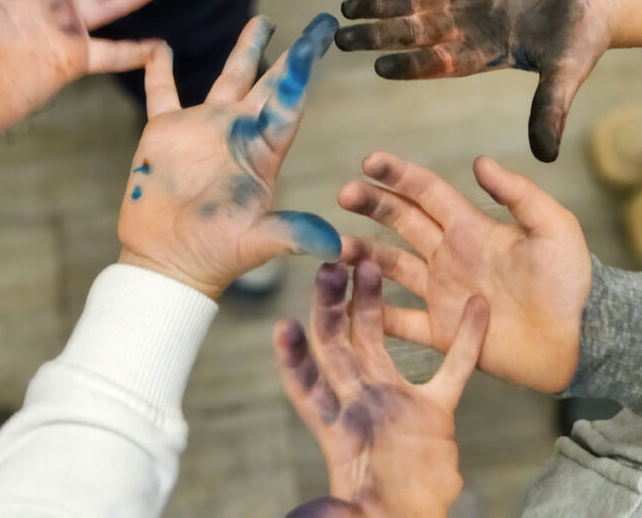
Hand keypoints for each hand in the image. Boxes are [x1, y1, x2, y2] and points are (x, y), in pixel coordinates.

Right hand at [118, 14, 341, 299]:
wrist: (167, 263)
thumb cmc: (215, 257)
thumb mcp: (257, 243)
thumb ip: (292, 235)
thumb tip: (334, 245)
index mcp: (264, 153)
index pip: (289, 102)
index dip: (303, 70)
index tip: (322, 39)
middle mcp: (239, 134)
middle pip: (271, 82)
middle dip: (293, 53)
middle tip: (320, 23)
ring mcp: (203, 129)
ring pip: (229, 77)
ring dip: (245, 49)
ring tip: (264, 20)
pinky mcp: (165, 133)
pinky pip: (162, 91)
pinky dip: (157, 68)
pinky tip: (158, 46)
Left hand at [275, 261, 488, 517]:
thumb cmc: (381, 517)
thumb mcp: (354, 515)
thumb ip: (333, 511)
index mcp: (334, 429)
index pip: (306, 386)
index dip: (293, 359)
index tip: (282, 326)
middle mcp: (358, 402)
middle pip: (336, 346)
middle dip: (329, 308)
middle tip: (327, 269)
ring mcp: (394, 400)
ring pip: (378, 339)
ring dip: (373, 303)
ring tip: (369, 265)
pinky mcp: (435, 408)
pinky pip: (453, 369)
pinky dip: (464, 340)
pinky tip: (476, 307)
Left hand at [336, 0, 616, 160]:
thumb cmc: (584, 35)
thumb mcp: (566, 73)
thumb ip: (550, 108)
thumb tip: (547, 157)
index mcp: (480, 55)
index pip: (434, 64)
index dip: (408, 66)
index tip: (379, 67)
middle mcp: (464, 27)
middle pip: (410, 34)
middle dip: (376, 35)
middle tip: (340, 39)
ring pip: (412, 0)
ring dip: (380, 2)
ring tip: (346, 6)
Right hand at [341, 153, 590, 392]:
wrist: (578, 340)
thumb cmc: (569, 282)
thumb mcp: (554, 229)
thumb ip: (519, 195)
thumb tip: (479, 162)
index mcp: (470, 227)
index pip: (425, 191)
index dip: (397, 174)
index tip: (369, 160)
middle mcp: (448, 254)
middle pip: (400, 221)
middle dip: (371, 203)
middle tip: (344, 194)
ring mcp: (441, 292)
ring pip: (390, 267)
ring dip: (362, 255)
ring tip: (335, 248)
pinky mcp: (442, 331)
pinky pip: (400, 321)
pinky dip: (372, 311)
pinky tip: (345, 302)